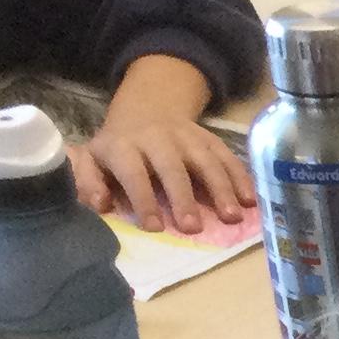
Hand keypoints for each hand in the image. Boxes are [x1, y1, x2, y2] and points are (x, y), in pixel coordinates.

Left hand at [77, 53, 252, 234]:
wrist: (147, 110)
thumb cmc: (119, 149)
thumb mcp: (93, 159)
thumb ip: (89, 181)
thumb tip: (99, 203)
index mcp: (124, 146)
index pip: (134, 172)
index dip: (143, 198)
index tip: (154, 227)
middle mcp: (157, 138)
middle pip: (172, 167)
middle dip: (183, 197)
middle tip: (193, 228)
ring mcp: (187, 137)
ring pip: (205, 160)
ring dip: (221, 189)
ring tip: (231, 217)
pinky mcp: (209, 139)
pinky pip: (227, 157)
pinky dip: (241, 178)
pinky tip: (250, 200)